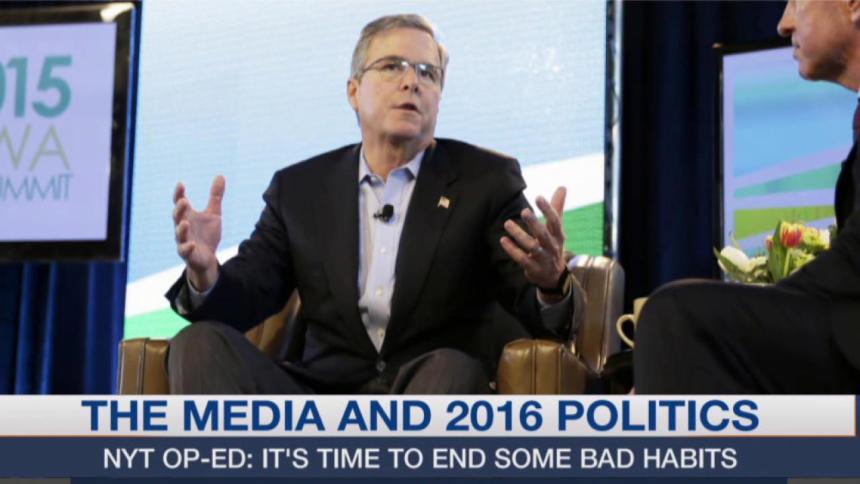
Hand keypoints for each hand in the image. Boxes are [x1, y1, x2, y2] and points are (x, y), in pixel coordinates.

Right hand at [173, 176, 224, 291]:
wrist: (207, 258)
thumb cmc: (206, 234)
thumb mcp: (214, 213)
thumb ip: (215, 196)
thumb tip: (220, 175)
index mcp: (187, 216)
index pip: (180, 203)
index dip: (179, 194)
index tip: (181, 184)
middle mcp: (183, 227)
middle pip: (177, 217)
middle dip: (179, 209)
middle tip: (183, 201)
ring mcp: (184, 240)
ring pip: (179, 234)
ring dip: (181, 229)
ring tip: (186, 223)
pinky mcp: (188, 253)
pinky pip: (185, 250)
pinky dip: (187, 247)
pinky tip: (192, 243)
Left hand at [500, 186, 567, 297]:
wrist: (554, 276)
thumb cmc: (552, 245)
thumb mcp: (557, 228)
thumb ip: (557, 207)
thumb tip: (562, 187)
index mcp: (558, 235)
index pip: (555, 221)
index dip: (548, 209)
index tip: (538, 197)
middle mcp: (551, 247)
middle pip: (543, 234)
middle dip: (534, 223)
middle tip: (524, 211)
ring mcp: (542, 258)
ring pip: (531, 247)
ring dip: (519, 235)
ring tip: (507, 223)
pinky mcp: (533, 268)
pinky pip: (521, 259)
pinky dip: (512, 250)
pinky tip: (503, 240)